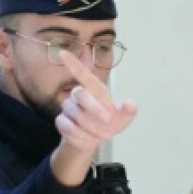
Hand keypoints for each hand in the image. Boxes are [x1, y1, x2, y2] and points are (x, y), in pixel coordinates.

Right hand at [49, 51, 137, 185]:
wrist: (95, 140)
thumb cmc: (109, 122)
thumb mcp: (123, 118)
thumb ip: (128, 111)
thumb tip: (130, 103)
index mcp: (94, 89)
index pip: (82, 73)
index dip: (73, 63)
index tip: (63, 53)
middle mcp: (79, 95)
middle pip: (80, 94)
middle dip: (94, 109)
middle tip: (108, 121)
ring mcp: (68, 108)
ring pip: (75, 114)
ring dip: (91, 128)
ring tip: (101, 135)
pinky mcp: (62, 122)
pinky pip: (68, 128)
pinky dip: (81, 137)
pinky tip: (89, 140)